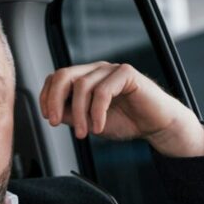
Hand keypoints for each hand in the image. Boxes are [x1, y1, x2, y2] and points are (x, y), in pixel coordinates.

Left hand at [39, 61, 203, 156]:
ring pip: (82, 86)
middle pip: (64, 75)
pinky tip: (99, 128)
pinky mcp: (126, 74)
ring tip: (84, 133)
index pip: (57, 78)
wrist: (156, 125)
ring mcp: (111, 70)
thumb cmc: (127, 122)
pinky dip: (97, 113)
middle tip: (55, 122)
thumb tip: (53, 113)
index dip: (47, 96)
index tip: (48, 118)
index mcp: (86, 78)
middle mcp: (97, 70)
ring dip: (78, 114)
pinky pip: (103, 91)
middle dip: (54, 100)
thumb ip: (72, 116)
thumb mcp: (91, 123)